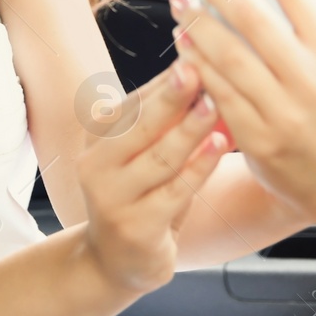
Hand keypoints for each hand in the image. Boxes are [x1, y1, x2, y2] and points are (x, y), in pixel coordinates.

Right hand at [76, 66, 228, 294]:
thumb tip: (196, 67)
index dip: (165, 80)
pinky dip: (199, 166)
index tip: (195, 54)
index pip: (133, 102)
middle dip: (172, 96)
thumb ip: (161, 120)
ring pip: (159, 158)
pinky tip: (219, 146)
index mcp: (97, 139)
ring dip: (190, 130)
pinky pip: (175, 191)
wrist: (116, 261)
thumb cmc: (140, 196)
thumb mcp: (141, 155)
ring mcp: (112, 198)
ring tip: (215, 105)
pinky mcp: (136, 227)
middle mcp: (96, 165)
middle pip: (140, 125)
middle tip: (198, 68)